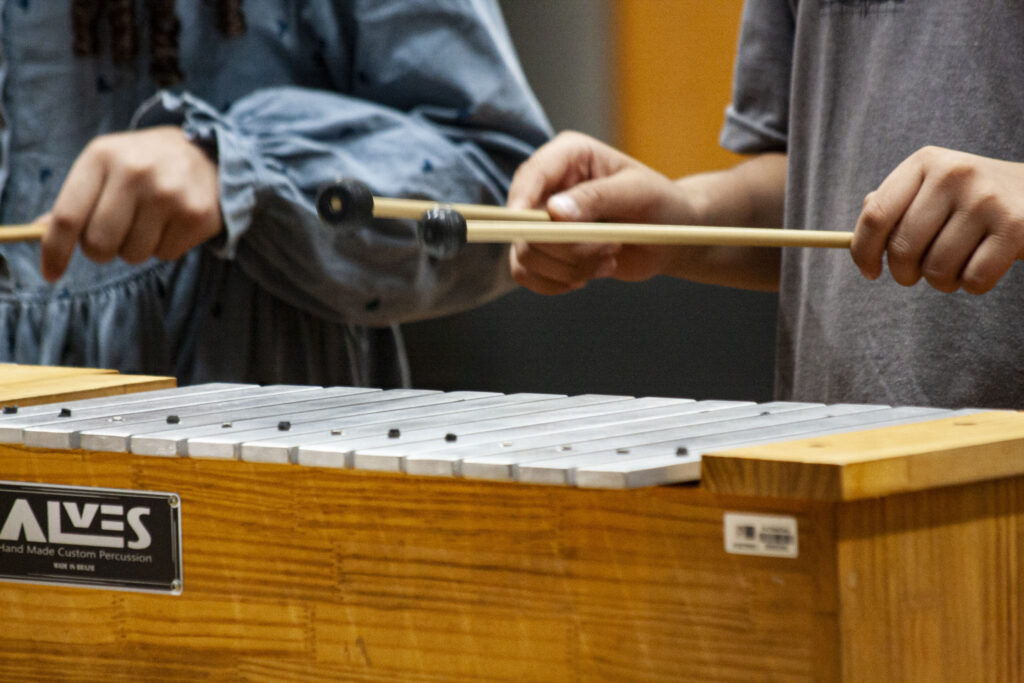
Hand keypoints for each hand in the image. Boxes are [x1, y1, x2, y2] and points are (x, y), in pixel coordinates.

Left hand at [41, 126, 222, 281]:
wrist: (206, 152)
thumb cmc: (143, 164)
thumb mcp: (105, 166)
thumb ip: (76, 199)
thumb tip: (40, 231)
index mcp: (102, 156)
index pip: (67, 216)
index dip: (55, 250)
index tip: (51, 274)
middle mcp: (135, 172)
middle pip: (99, 244)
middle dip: (102, 250)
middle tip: (115, 235)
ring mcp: (169, 194)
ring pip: (134, 255)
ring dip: (137, 248)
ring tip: (150, 222)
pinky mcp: (196, 215)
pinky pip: (165, 255)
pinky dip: (165, 246)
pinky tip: (173, 222)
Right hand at [507, 131, 687, 294]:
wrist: (669, 238)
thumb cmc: (660, 204)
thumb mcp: (638, 193)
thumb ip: (597, 197)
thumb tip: (554, 211)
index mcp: (568, 155)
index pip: (531, 175)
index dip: (521, 199)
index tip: (525, 225)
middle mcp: (547, 185)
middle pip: (524, 224)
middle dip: (568, 247)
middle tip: (611, 248)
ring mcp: (540, 220)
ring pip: (526, 254)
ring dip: (569, 268)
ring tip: (608, 261)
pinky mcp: (542, 250)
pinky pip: (525, 274)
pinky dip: (555, 283)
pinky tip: (586, 277)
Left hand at [851, 146, 1023, 293]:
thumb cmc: (976, 198)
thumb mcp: (935, 186)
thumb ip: (895, 204)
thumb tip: (855, 237)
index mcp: (925, 162)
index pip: (875, 215)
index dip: (863, 252)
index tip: (869, 272)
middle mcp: (954, 174)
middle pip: (902, 248)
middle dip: (904, 274)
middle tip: (916, 275)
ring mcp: (986, 199)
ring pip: (936, 270)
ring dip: (941, 282)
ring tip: (956, 267)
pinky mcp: (1016, 227)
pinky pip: (973, 280)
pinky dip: (973, 285)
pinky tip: (983, 267)